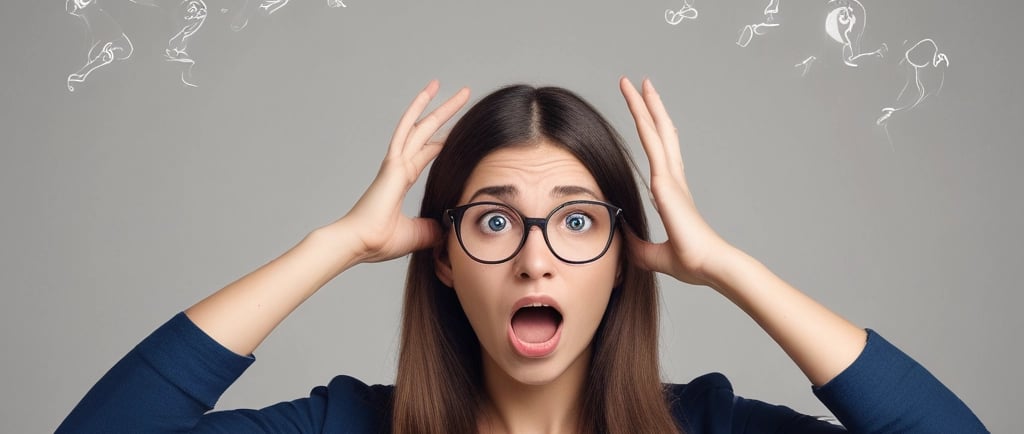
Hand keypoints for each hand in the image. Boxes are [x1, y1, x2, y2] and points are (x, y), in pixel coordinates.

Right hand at [335, 80, 469, 263]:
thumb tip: (448, 229)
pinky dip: (416, 110)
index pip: (427, 152)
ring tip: (453, 88)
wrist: (359, 243)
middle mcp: (399, 165)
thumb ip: (432, 229)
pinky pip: (405, 129)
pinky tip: (428, 94)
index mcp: (401, 179)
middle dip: (446, 114)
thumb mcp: (417, 235)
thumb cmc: (379, 241)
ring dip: (438, 106)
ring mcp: (395, 162)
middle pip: (426, 132)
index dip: (443, 140)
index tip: (457, 130)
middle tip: (463, 95)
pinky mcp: (392, 163)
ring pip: (420, 125)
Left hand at [619, 77, 729, 286]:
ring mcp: (671, 178)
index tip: (647, 116)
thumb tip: (622, 237)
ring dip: (647, 104)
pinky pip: (652, 142)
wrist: (710, 265)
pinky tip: (639, 100)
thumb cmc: (691, 262)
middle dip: (651, 109)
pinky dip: (645, 118)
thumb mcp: (653, 255)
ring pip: (657, 130)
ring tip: (638, 81)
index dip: (655, 133)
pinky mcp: (667, 181)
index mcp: (673, 194)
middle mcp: (673, 180)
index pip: (661, 155)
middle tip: (641, 85)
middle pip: (661, 134)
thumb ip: (637, 244)